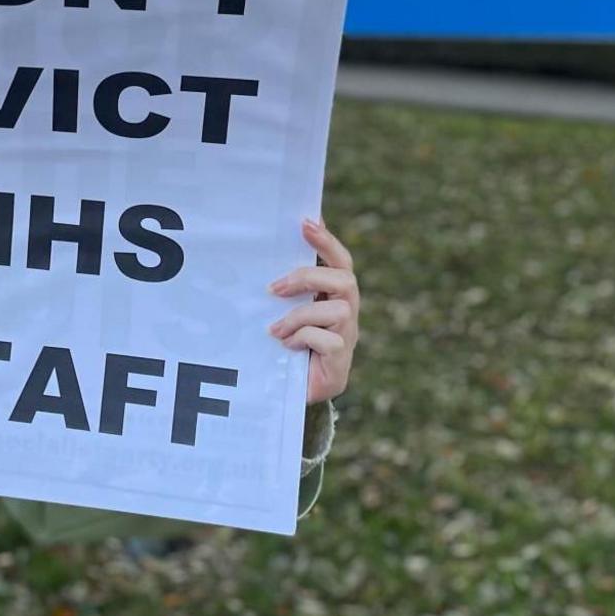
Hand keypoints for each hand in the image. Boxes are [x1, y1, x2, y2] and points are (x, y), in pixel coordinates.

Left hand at [268, 217, 359, 402]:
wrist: (287, 394)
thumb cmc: (283, 346)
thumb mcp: (280, 311)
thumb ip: (282, 287)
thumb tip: (268, 247)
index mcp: (333, 295)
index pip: (340, 261)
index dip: (326, 240)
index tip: (305, 221)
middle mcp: (346, 313)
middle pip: (345, 279)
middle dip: (309, 277)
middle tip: (274, 288)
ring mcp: (347, 337)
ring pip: (339, 309)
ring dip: (301, 316)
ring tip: (275, 330)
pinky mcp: (340, 362)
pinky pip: (330, 340)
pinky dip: (304, 339)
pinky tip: (287, 347)